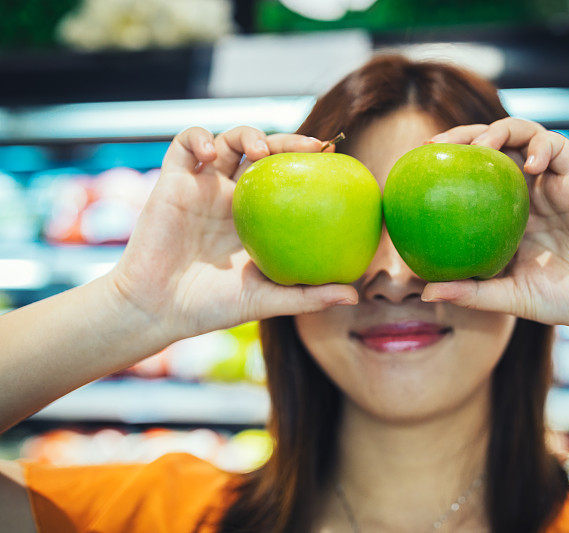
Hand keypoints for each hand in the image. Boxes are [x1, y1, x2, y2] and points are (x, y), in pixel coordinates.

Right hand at [109, 126, 357, 340]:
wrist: (156, 310)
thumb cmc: (210, 308)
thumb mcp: (266, 301)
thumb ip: (308, 296)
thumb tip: (354, 296)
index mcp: (257, 219)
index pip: (288, 181)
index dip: (309, 166)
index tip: (336, 161)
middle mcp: (233, 198)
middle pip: (263, 154)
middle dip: (288, 142)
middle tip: (313, 146)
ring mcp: (203, 187)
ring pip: (228, 140)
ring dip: (247, 134)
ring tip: (260, 150)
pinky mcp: (172, 182)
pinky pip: (184, 145)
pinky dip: (197, 138)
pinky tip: (209, 152)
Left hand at [419, 118, 568, 344]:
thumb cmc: (566, 299)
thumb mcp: (510, 296)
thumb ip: (472, 292)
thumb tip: (426, 291)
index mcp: (509, 215)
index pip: (473, 177)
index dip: (447, 166)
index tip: (416, 169)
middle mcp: (527, 192)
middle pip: (491, 147)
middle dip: (462, 137)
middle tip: (435, 147)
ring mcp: (552, 182)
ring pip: (522, 134)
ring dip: (498, 130)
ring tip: (481, 146)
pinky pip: (557, 146)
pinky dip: (540, 146)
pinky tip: (528, 164)